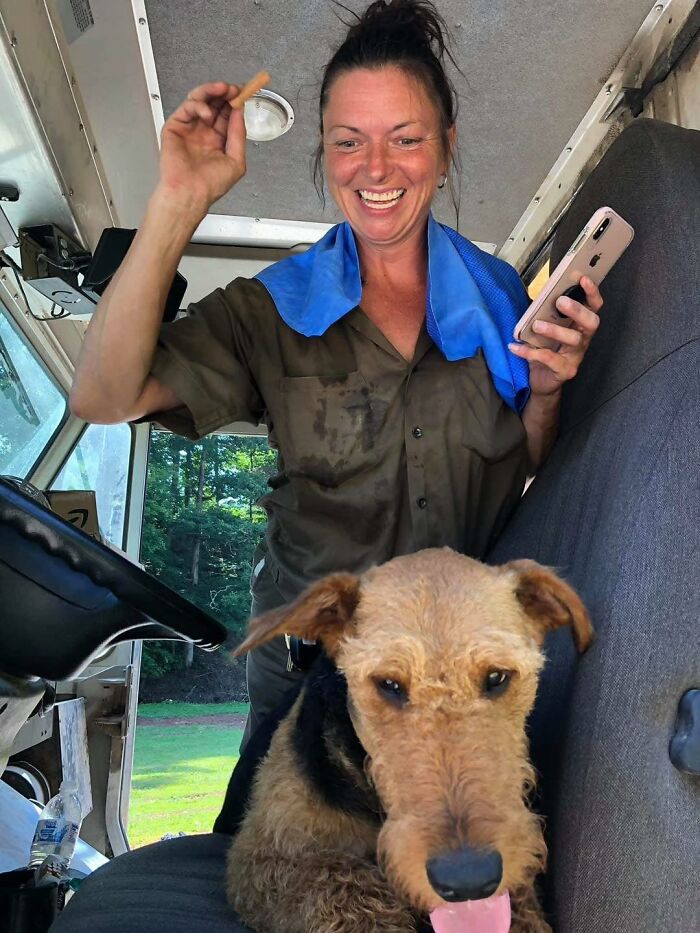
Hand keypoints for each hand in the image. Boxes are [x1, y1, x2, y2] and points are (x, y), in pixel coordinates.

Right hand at [156, 81, 246, 214]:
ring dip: (212, 91)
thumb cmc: (210, 185)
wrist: (191, 193)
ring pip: (200, 100)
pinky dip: (198, 105)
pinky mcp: (175, 127)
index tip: (244, 94)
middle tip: (233, 88)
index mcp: (218, 141)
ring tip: (222, 89)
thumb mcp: (236, 160)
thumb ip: (238, 134)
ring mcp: (190, 128)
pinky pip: (187, 108)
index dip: (235, 103)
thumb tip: (240, 113)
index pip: (227, 115)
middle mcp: (204, 133)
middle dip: (225, 93)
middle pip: (214, 104)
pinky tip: (207, 113)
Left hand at [509, 276, 602, 396]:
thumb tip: (537, 296)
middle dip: (577, 310)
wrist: (541, 382)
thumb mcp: (544, 331)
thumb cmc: (544, 351)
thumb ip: (544, 315)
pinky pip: (549, 359)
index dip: (591, 293)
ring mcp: (576, 357)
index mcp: (579, 326)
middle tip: (560, 301)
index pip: (593, 307)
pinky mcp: (565, 371)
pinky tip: (514, 347)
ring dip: (555, 329)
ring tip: (536, 324)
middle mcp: (583, 340)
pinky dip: (530, 352)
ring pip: (573, 339)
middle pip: (591, 322)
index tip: (582, 278)